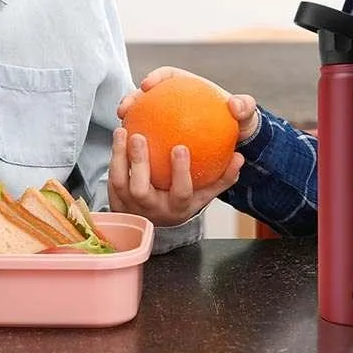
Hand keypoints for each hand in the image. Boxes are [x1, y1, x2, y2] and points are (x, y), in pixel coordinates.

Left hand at [107, 127, 243, 225]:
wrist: (156, 222)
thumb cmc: (184, 198)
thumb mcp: (205, 193)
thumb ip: (224, 176)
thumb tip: (240, 157)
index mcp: (177, 208)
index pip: (180, 192)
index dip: (180, 172)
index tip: (180, 147)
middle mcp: (152, 210)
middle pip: (141, 189)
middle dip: (139, 162)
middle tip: (140, 136)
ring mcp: (131, 207)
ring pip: (121, 182)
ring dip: (120, 156)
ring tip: (124, 130)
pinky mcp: (116, 201)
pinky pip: (112, 177)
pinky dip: (114, 156)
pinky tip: (119, 134)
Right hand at [118, 66, 259, 141]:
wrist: (236, 139)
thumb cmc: (239, 121)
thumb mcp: (246, 114)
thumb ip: (244, 106)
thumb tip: (235, 105)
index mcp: (187, 86)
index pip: (168, 75)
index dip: (155, 77)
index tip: (147, 85)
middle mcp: (173, 100)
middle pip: (146, 95)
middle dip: (132, 98)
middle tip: (126, 108)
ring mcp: (165, 119)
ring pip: (142, 117)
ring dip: (129, 123)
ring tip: (122, 132)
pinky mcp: (164, 138)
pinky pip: (150, 141)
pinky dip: (139, 147)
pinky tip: (135, 160)